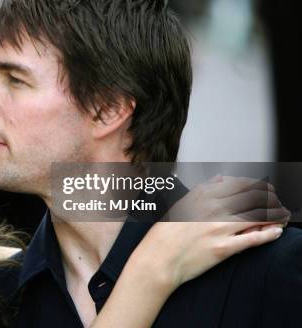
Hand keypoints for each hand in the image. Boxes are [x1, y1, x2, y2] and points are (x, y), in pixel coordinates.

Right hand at [133, 175, 289, 287]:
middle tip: (276, 202)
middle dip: (270, 199)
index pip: (238, 184)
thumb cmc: (164, 236)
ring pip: (257, 216)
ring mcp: (219, 228)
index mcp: (201, 196)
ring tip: (282, 216)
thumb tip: (220, 179)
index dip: (257, 185)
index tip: (264, 188)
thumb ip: (201, 191)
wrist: (158, 260)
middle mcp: (212, 209)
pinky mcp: (224, 248)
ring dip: (275, 215)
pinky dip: (269, 234)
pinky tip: (276, 232)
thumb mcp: (180, 205)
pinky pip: (253, 239)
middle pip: (252, 197)